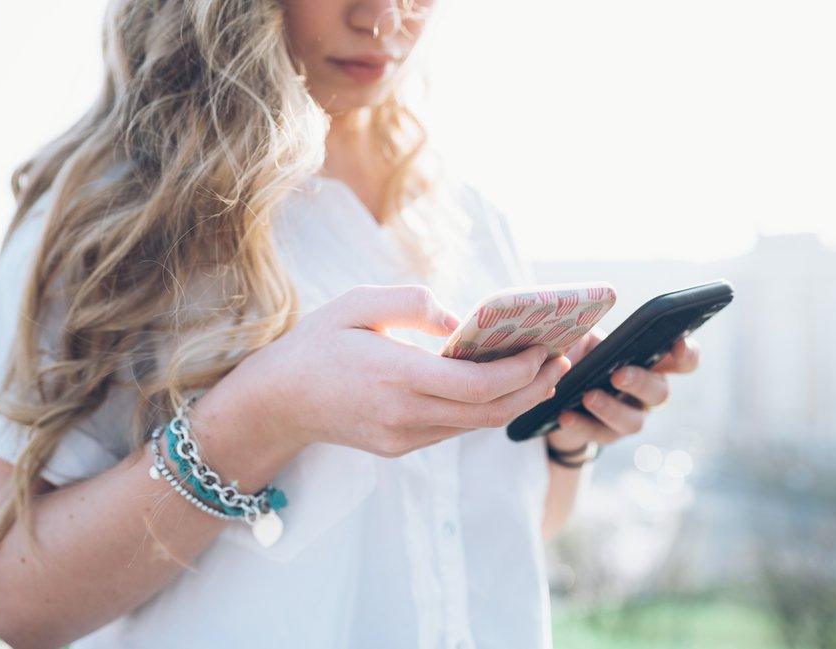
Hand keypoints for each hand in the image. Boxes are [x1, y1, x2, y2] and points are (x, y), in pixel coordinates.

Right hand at [201, 285, 571, 462]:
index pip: (477, 385)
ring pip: (474, 426)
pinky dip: (480, 408)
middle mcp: (403, 416)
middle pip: (488, 413)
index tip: (545, 348)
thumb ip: (410, 304)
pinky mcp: (398, 446)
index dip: (521, 371)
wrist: (275, 402)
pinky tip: (493, 384)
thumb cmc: (315, 344)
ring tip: (538, 370)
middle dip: (532, 388)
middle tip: (560, 360)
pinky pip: (452, 429)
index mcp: (394, 377)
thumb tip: (458, 319)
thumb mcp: (355, 304)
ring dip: (511, 401)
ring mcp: (401, 438)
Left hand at [547, 329, 700, 451]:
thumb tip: (576, 330)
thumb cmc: (577, 355)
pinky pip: (598, 434)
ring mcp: (629, 417)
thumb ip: (586, 332)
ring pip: (633, 421)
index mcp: (649, 362)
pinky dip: (581, 424)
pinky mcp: (605, 435)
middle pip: (660, 392)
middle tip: (618, 375)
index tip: (678, 345)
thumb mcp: (581, 337)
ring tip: (588, 397)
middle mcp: (647, 392)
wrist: (555, 391)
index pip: (682, 361)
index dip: (687, 355)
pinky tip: (565, 415)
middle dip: (640, 383)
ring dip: (612, 409)